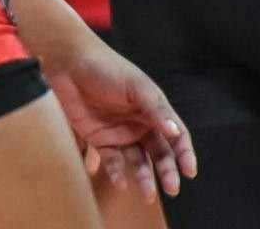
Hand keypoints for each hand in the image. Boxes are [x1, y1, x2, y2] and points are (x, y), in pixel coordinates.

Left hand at [45, 40, 196, 203]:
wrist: (70, 63)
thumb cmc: (107, 68)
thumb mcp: (136, 86)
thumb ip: (156, 109)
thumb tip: (176, 132)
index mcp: (154, 111)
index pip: (176, 137)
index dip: (184, 154)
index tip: (189, 171)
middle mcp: (140, 124)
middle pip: (159, 153)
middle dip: (166, 172)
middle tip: (171, 189)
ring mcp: (120, 133)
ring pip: (137, 161)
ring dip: (143, 178)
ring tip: (148, 196)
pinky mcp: (98, 138)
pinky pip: (111, 160)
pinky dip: (117, 172)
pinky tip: (121, 182)